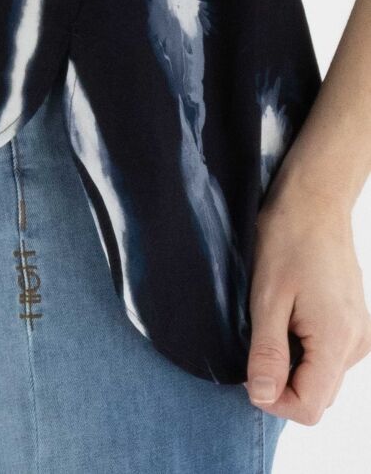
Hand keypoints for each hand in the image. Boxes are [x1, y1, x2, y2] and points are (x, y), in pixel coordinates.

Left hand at [245, 170, 370, 424]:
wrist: (314, 201)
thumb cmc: (287, 240)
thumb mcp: (267, 298)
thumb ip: (267, 352)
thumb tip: (262, 396)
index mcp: (337, 341)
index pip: (309, 407)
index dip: (274, 399)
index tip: (249, 371)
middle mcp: (357, 343)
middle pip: (318, 395)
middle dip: (282, 383)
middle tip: (255, 343)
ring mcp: (359, 332)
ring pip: (323, 376)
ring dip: (293, 365)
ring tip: (271, 324)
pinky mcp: (353, 320)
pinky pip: (328, 355)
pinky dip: (305, 349)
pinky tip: (287, 317)